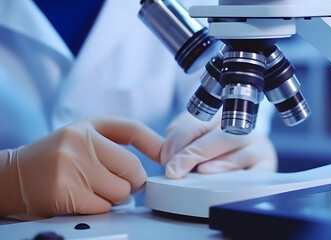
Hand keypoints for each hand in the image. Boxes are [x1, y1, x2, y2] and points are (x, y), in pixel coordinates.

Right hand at [0, 117, 162, 219]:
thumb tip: (158, 155)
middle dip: (132, 182)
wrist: (13, 177)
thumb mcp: (82, 138)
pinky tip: (82, 199)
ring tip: (94, 189)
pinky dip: (98, 208)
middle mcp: (80, 140)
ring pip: (121, 192)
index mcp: (88, 125)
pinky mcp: (64, 190)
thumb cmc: (55, 159)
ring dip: (115, 197)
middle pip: (133, 169)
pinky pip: (103, 207)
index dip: (155, 144)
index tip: (167, 156)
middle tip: (118, 184)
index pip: (132, 129)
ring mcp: (71, 164)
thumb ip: (114, 144)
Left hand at [160, 112, 277, 178]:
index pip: (198, 122)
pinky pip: (256, 172)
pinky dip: (239, 177)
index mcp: (218, 112)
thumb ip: (178, 141)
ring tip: (200, 173)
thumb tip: (167, 155)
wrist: (246, 151)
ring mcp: (257, 144)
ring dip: (217, 165)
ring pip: (239, 152)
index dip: (179, 139)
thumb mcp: (193, 137)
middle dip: (193, 154)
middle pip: (219, 136)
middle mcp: (241, 124)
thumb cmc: (213, 145)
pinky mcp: (267, 163)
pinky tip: (225, 181)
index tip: (166, 158)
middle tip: (174, 171)